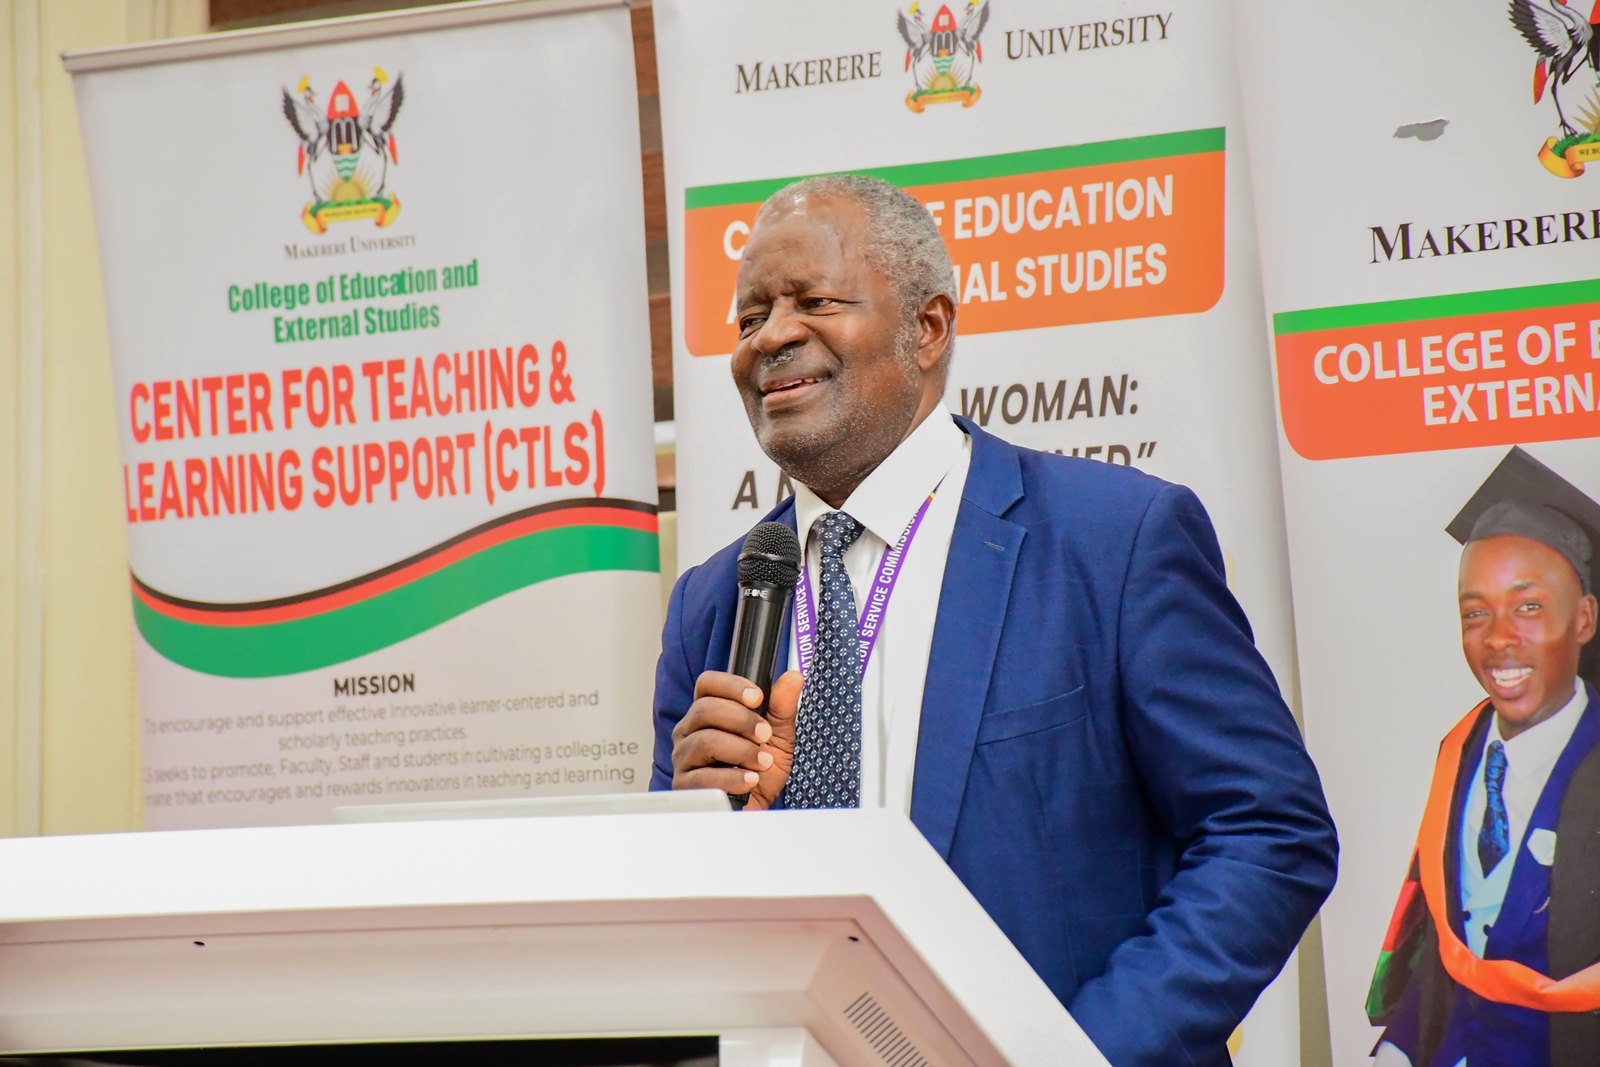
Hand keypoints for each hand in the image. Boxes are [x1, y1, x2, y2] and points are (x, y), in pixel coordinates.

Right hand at [670, 669, 801, 809]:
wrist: (757, 808)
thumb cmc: (761, 770)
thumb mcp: (779, 736)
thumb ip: (783, 707)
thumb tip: (793, 678)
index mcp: (708, 713)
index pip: (707, 684)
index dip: (731, 685)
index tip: (757, 697)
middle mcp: (690, 731)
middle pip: (704, 709)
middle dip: (741, 720)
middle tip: (765, 735)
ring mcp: (683, 758)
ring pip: (704, 741)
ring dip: (740, 750)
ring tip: (762, 762)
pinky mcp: (684, 785)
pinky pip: (702, 776)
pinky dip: (731, 778)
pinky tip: (750, 780)